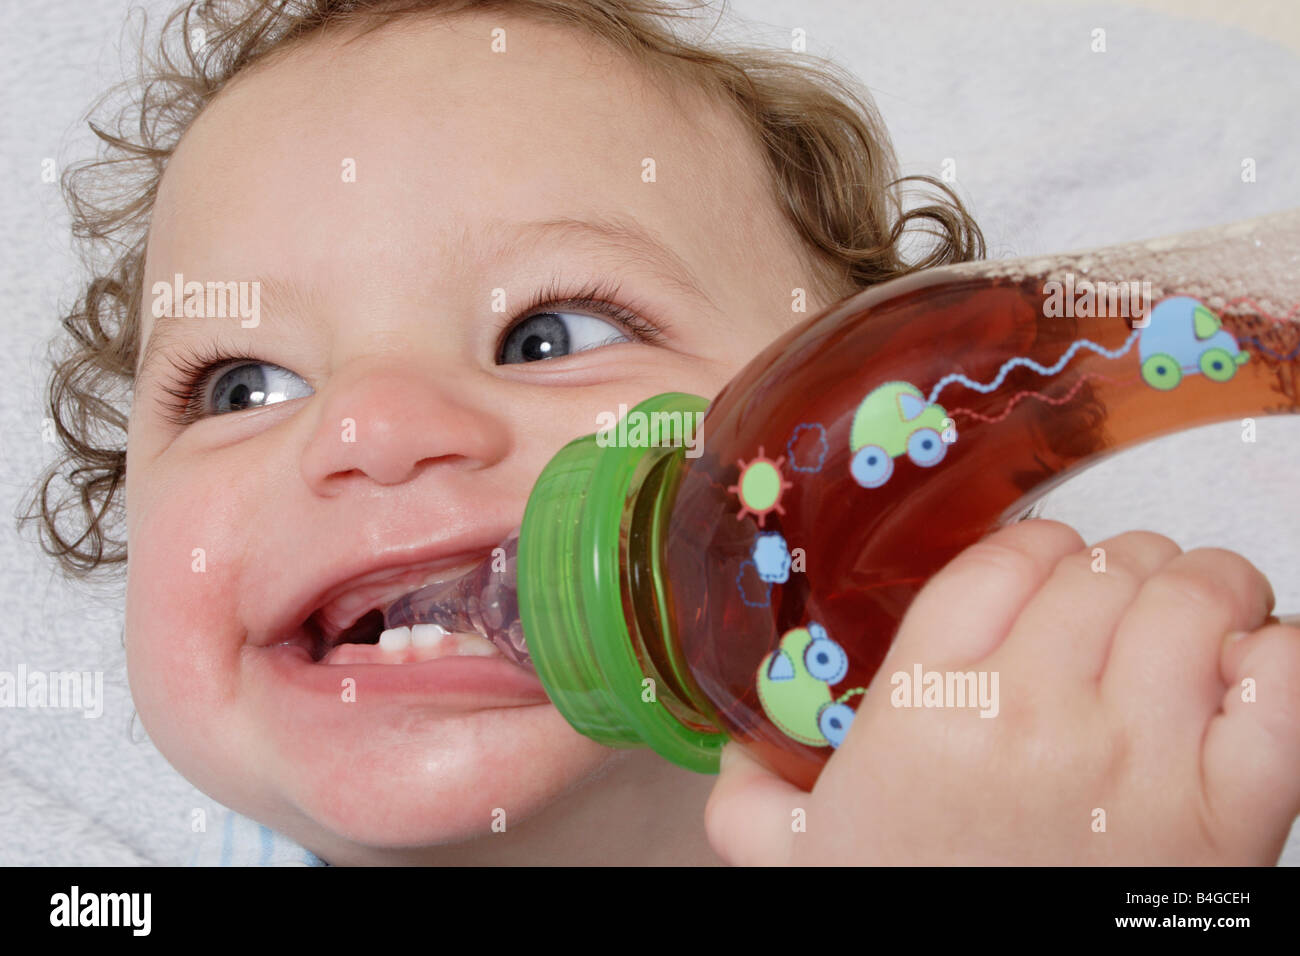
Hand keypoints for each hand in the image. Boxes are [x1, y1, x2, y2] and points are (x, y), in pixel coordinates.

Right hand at [704, 519, 1299, 864]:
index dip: (1038, 550)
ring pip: (1196, 595)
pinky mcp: (1234, 809)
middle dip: (1119, 570)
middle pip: (1105, 566)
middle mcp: (1034, 716)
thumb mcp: (806, 865)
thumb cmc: (921, 908)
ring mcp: (1139, 757)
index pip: (1007, 559)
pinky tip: (1244, 675)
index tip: (1045, 574)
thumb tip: (733, 759)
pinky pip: (1284, 675)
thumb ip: (753, 807)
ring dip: (1203, 593)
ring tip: (1191, 622)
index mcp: (930, 710)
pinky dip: (1275, 655)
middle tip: (1117, 605)